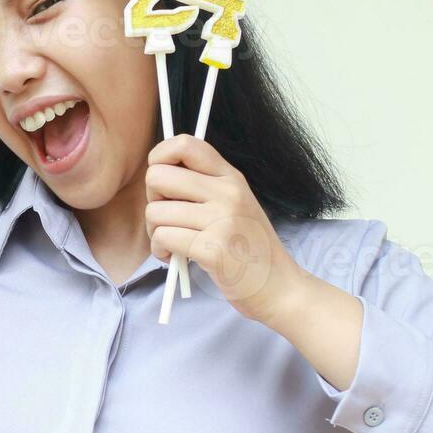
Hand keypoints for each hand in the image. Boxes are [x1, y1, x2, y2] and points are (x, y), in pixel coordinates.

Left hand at [145, 134, 309, 327]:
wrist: (280, 288)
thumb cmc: (250, 249)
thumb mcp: (236, 204)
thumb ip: (204, 185)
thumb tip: (158, 173)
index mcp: (231, 177)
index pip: (186, 143)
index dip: (160, 157)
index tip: (162, 183)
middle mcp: (228, 192)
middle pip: (158, 176)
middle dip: (152, 201)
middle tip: (168, 220)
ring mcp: (222, 220)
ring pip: (155, 212)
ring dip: (154, 233)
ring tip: (173, 245)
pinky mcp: (213, 249)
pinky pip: (163, 238)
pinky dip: (161, 252)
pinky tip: (174, 258)